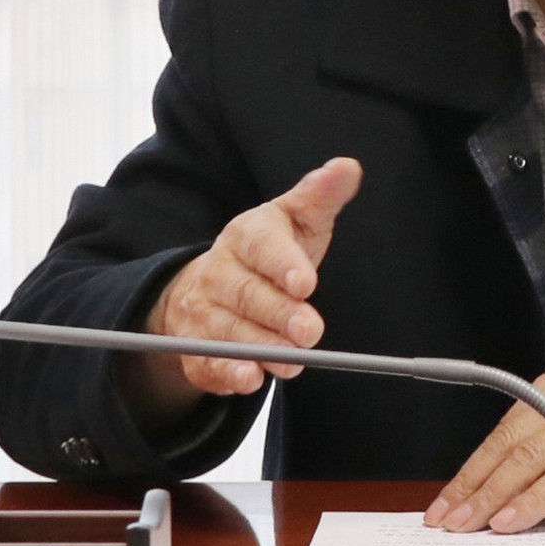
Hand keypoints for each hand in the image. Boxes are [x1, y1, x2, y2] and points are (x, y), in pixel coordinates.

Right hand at [125, 158, 361, 420]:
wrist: (210, 284)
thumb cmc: (268, 250)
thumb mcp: (295, 219)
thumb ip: (320, 196)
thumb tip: (348, 166)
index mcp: (245, 235)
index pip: (262, 247)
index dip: (282, 265)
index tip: (307, 282)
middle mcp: (218, 273)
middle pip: (247, 295)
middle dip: (278, 314)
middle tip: (310, 331)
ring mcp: (202, 313)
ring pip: (227, 332)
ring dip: (260, 348)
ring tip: (292, 361)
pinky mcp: (195, 351)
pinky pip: (206, 364)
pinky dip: (227, 373)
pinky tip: (250, 379)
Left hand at [423, 361, 544, 533]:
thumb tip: (489, 498)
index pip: (504, 430)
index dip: (471, 470)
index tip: (445, 504)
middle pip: (513, 442)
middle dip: (476, 487)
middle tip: (449, 520)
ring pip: (535, 457)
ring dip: (498, 496)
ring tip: (473, 524)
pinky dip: (537, 500)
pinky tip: (515, 520)